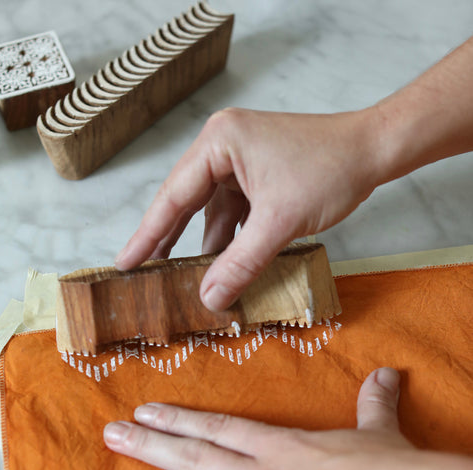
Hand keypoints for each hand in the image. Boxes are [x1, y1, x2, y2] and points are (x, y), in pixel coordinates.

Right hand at [115, 107, 382, 310]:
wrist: (374, 150)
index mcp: (219, 142)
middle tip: (142, 274)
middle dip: (168, 240)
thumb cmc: (330, 169)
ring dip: (204, 245)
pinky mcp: (257, 175)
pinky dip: (229, 238)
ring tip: (181, 278)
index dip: (147, 234)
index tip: (124, 263)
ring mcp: (240, 160)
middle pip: (185, 202)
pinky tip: (222, 265)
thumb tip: (209, 299)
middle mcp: (223, 146)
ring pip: (210, 211)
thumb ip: (240, 263)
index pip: (173, 196)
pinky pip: (234, 212)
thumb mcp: (279, 223)